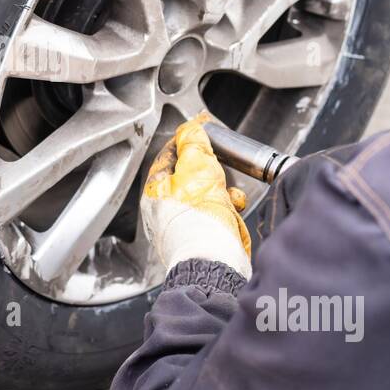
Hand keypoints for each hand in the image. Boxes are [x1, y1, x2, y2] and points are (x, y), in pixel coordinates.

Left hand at [141, 113, 252, 278]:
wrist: (214, 260)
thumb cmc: (200, 220)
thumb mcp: (198, 167)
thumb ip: (193, 144)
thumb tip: (190, 129)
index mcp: (155, 189)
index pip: (168, 155)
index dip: (187, 141)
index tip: (200, 133)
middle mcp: (165, 207)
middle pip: (189, 174)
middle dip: (210, 168)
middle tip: (219, 165)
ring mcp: (184, 222)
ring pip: (205, 193)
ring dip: (222, 188)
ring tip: (229, 192)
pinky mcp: (202, 235)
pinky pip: (216, 212)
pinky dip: (228, 207)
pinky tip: (234, 206)